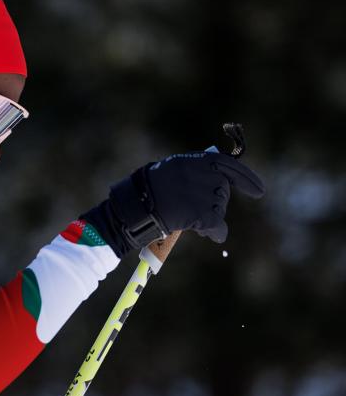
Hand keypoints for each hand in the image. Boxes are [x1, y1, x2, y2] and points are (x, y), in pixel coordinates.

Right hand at [82, 151, 264, 256]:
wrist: (136, 206)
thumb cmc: (148, 189)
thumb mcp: (172, 170)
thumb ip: (195, 171)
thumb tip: (217, 178)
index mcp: (196, 160)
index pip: (228, 166)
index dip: (247, 179)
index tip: (259, 191)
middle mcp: (204, 174)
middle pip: (221, 191)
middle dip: (213, 201)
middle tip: (190, 209)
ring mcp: (204, 194)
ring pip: (219, 209)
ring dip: (209, 217)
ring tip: (187, 219)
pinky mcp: (203, 214)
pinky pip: (218, 227)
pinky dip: (215, 233)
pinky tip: (206, 234)